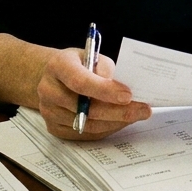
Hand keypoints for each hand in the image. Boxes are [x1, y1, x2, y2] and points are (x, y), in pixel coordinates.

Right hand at [33, 47, 150, 139]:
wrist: (54, 76)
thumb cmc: (79, 64)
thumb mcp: (93, 56)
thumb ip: (106, 71)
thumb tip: (125, 92)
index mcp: (58, 66)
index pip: (80, 82)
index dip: (105, 91)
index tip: (128, 96)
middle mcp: (48, 89)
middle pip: (85, 108)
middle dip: (118, 111)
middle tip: (143, 110)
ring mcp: (49, 111)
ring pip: (87, 125)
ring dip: (115, 122)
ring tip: (135, 116)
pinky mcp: (53, 127)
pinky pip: (84, 134)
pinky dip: (105, 129)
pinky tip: (119, 121)